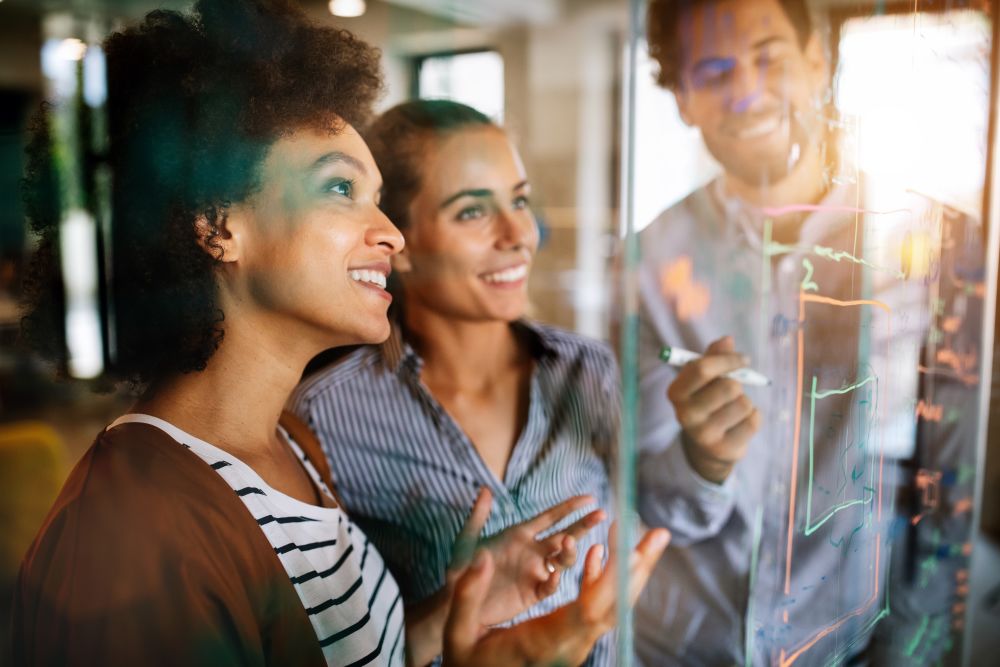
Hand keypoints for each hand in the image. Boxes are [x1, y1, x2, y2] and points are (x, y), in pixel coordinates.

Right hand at [442, 522, 670, 666]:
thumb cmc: (465, 664)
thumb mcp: (457, 633)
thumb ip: (467, 595)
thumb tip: (482, 557)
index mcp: (544, 644)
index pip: (586, 611)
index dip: (606, 580)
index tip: (615, 547)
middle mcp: (568, 647)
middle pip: (614, 607)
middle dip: (637, 568)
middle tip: (660, 534)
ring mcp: (574, 645)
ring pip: (613, 608)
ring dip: (631, 571)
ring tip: (651, 538)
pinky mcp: (571, 640)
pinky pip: (597, 609)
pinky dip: (604, 580)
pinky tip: (600, 554)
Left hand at [448, 488, 605, 626]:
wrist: (457, 602)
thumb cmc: (461, 569)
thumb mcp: (466, 541)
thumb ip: (477, 516)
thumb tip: (484, 489)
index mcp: (520, 534)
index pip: (551, 517)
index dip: (570, 507)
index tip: (590, 498)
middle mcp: (533, 551)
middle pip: (564, 535)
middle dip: (583, 525)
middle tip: (601, 515)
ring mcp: (534, 572)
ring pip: (562, 560)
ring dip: (569, 551)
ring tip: (567, 543)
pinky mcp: (531, 593)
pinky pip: (549, 586)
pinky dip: (554, 581)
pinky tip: (553, 576)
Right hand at [666, 335, 760, 482]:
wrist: (706, 447)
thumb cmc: (706, 401)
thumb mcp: (704, 378)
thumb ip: (714, 356)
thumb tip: (727, 339)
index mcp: (676, 392)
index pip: (702, 368)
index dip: (728, 360)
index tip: (744, 359)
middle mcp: (685, 415)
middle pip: (729, 387)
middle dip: (738, 384)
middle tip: (735, 388)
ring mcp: (703, 435)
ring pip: (744, 403)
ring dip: (745, 401)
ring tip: (734, 408)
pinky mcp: (723, 449)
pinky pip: (753, 421)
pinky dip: (754, 416)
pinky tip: (741, 422)